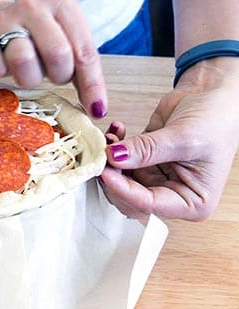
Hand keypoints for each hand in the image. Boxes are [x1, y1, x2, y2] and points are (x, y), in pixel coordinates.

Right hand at [0, 0, 107, 117]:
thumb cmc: (35, 39)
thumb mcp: (65, 44)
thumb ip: (83, 71)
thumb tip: (97, 109)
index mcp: (63, 6)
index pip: (84, 51)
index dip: (92, 85)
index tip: (95, 110)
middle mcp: (34, 7)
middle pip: (58, 55)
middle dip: (58, 76)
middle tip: (50, 74)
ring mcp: (5, 19)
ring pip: (24, 60)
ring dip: (28, 78)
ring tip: (26, 70)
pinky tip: (2, 65)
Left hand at [99, 57, 238, 220]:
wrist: (213, 93)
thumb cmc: (216, 119)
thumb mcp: (183, 137)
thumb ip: (147, 150)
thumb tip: (114, 158)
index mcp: (192, 202)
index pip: (150, 205)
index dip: (124, 191)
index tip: (107, 173)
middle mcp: (172, 193)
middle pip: (130, 198)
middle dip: (114, 178)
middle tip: (103, 157)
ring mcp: (156, 177)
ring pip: (121, 180)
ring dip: (110, 161)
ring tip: (109, 138)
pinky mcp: (144, 161)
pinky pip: (120, 162)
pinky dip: (114, 147)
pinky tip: (116, 131)